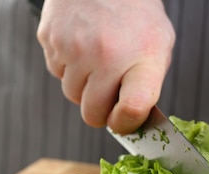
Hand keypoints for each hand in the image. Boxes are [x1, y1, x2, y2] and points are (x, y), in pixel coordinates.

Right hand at [37, 0, 174, 133]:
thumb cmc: (135, 14)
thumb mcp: (157, 45)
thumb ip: (147, 85)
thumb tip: (128, 121)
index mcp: (141, 58)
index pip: (132, 109)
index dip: (126, 123)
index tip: (124, 118)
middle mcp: (106, 55)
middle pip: (92, 114)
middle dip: (99, 109)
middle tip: (108, 89)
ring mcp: (74, 47)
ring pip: (71, 94)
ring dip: (82, 85)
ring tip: (96, 57)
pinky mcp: (51, 39)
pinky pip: (56, 71)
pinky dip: (67, 65)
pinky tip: (81, 43)